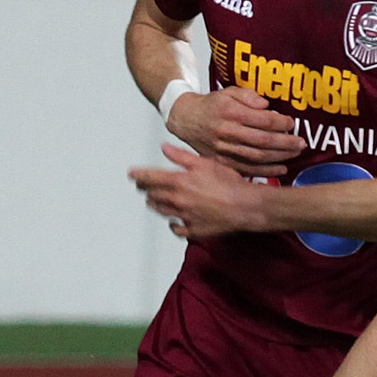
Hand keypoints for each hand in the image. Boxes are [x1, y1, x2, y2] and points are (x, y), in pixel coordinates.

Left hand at [129, 142, 270, 239]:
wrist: (245, 206)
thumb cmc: (229, 184)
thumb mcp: (205, 163)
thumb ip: (181, 156)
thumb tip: (165, 148)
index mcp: (179, 182)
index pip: (150, 178)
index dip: (138, 175)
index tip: (131, 174)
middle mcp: (178, 200)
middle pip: (153, 195)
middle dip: (145, 190)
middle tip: (141, 187)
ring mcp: (184, 216)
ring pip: (162, 211)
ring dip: (155, 205)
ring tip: (152, 201)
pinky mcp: (194, 229)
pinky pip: (177, 228)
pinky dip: (173, 224)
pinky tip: (173, 221)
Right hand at [166, 87, 302, 177]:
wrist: (187, 120)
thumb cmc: (212, 105)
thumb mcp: (228, 92)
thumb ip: (248, 95)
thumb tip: (266, 105)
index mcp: (230, 112)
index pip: (262, 120)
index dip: (280, 122)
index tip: (292, 123)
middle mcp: (227, 132)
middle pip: (262, 141)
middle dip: (285, 143)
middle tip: (301, 143)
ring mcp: (224, 149)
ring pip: (257, 156)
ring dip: (279, 157)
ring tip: (294, 154)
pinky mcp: (222, 162)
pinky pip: (247, 169)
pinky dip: (265, 171)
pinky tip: (280, 168)